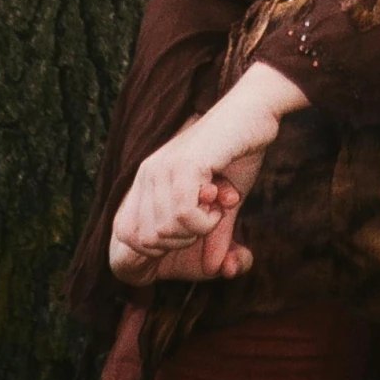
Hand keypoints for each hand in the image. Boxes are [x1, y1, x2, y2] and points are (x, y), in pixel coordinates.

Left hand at [107, 63, 309, 287]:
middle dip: (182, 242)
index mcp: (147, 180)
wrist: (255, 110)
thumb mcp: (222, 203)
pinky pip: (184, 215)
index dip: (156, 247)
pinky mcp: (183, 166)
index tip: (191, 234)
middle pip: (144, 241)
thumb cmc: (238, 152)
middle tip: (209, 218)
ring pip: (165, 231)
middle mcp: (147, 174)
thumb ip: (213, 234)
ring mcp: (162, 169)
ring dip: (199, 229)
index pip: (125, 233)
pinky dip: (207, 220)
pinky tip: (222, 200)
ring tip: (217, 204)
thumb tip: (214, 270)